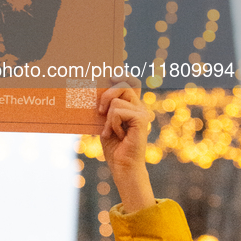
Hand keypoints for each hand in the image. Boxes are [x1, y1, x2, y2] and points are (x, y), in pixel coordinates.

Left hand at [99, 78, 155, 211]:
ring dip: (108, 119)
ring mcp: (142, 112)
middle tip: (100, 111)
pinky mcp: (141, 119)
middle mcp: (140, 106)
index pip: (131, 81)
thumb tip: (98, 89)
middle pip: (124, 84)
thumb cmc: (113, 145)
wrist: (122, 166)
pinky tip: (119, 135)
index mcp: (132, 105)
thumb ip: (106, 106)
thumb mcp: (105, 121)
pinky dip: (112, 124)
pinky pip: (118, 112)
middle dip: (107, 95)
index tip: (110, 75)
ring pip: (116, 101)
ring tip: (111, 132)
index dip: (122, 74)